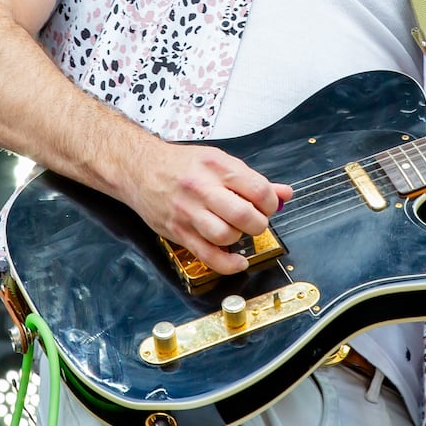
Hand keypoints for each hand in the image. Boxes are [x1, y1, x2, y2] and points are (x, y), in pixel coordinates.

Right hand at [122, 142, 292, 275]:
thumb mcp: (219, 162)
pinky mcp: (178, 231)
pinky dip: (227, 264)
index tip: (268, 206)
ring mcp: (188, 212)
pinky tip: (237, 261)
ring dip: (240, 238)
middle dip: (259, 223)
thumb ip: (253, 180)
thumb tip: (284, 193)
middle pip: (244, 214)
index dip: (271, 203)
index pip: (258, 190)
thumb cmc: (181, 165)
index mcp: (218, 167)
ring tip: (239, 232)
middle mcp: (203, 188)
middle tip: (256, 221)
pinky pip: (207, 255)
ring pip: (226, 235)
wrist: (140, 168)